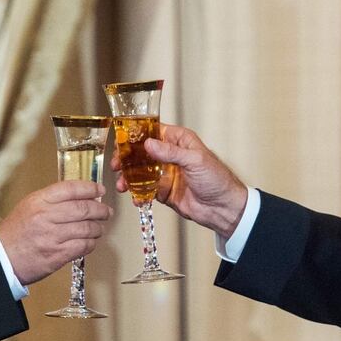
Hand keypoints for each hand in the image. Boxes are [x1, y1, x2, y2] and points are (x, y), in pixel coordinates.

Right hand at [0, 180, 110, 284]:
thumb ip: (53, 199)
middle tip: (106, 211)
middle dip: (100, 209)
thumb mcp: (30, 206)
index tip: (100, 189)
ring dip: (98, 228)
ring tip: (99, 227)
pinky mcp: (57, 255)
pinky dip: (91, 243)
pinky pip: (83, 246)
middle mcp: (46, 217)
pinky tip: (90, 241)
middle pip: (84, 208)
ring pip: (87, 228)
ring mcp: (52, 237)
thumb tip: (80, 195)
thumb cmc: (16, 232)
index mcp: (39, 201)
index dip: (90, 188)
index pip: (71, 189)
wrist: (2, 257)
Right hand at [112, 124, 247, 237]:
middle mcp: (170, 155)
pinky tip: (134, 197)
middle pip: (142, 152)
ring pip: (140, 171)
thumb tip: (149, 144)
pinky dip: (137, 193)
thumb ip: (171, 153)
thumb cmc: (217, 179)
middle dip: (127, 158)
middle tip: (116, 165)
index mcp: (179, 141)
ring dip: (129, 177)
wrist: (223, 208)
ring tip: (122, 184)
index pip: (154, 132)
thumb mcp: (195, 161)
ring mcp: (165, 173)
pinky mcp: (163, 191)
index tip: (121, 140)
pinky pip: (145, 189)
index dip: (136, 135)